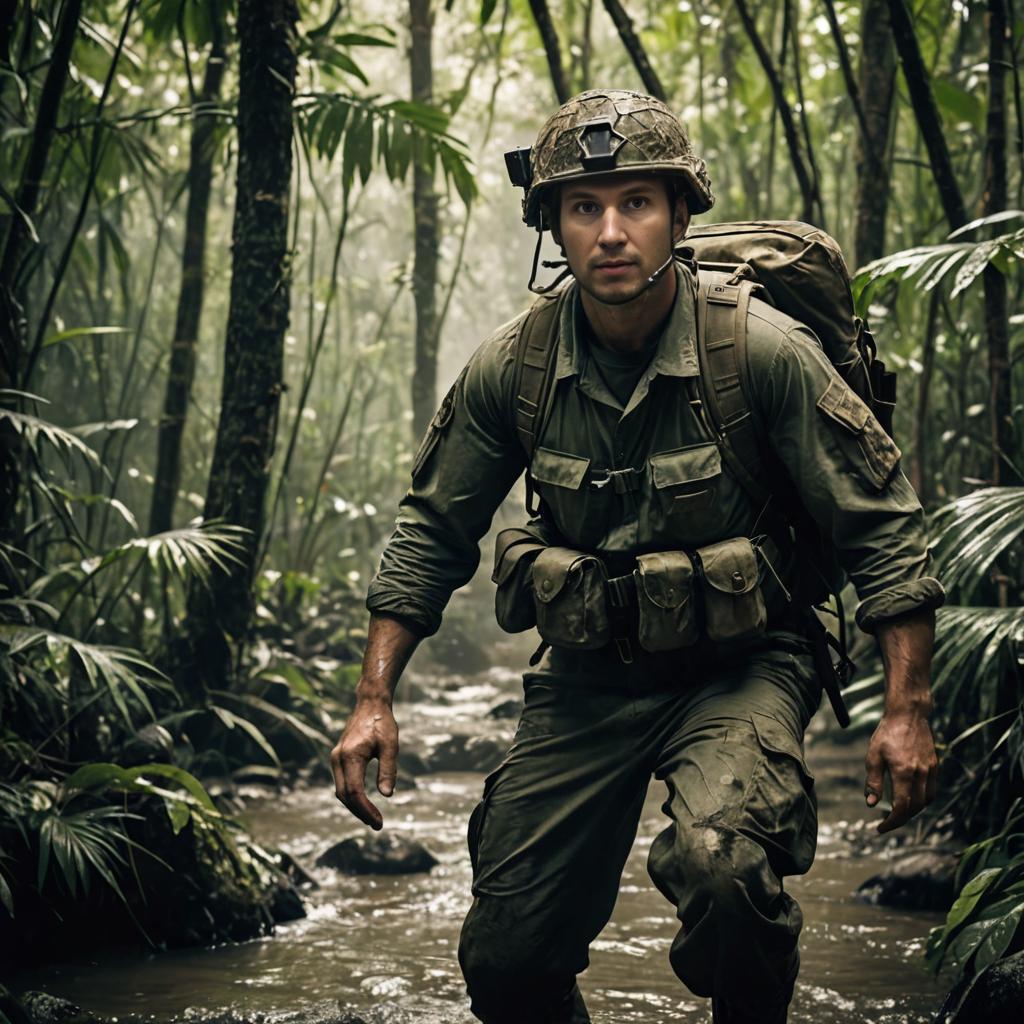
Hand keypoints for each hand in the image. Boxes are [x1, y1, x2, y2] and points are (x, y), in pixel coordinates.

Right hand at [331, 698, 398, 829]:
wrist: (370, 703)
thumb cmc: (382, 722)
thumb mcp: (391, 745)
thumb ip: (388, 769)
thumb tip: (387, 795)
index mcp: (350, 755)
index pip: (355, 792)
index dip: (365, 810)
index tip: (379, 822)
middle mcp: (338, 758)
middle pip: (344, 795)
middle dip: (360, 812)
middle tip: (377, 824)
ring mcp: (336, 758)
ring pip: (341, 790)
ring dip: (355, 806)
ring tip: (372, 818)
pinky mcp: (339, 757)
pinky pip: (342, 782)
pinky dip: (352, 795)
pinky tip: (364, 803)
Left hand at [864, 710, 937, 832]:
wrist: (908, 714)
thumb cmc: (887, 733)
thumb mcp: (873, 755)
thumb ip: (873, 781)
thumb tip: (870, 804)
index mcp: (903, 772)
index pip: (901, 807)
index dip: (892, 822)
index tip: (881, 828)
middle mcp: (920, 774)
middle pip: (915, 807)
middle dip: (901, 819)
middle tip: (888, 822)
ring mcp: (930, 770)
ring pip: (926, 800)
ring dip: (913, 810)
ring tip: (899, 811)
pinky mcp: (934, 765)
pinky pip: (931, 789)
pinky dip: (922, 798)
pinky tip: (911, 796)